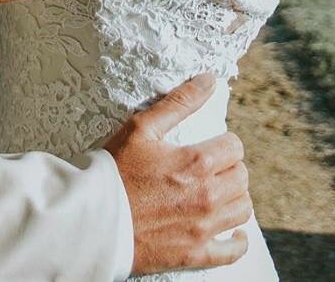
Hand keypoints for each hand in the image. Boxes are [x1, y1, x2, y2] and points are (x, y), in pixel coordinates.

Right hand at [108, 75, 251, 273]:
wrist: (91, 219)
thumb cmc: (113, 170)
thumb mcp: (141, 128)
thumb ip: (180, 102)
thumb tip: (209, 80)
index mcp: (197, 162)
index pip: (235, 147)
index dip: (223, 144)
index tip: (210, 148)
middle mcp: (207, 195)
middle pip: (242, 176)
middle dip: (229, 168)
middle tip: (211, 169)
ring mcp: (203, 227)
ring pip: (242, 208)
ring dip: (234, 198)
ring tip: (217, 193)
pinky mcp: (194, 254)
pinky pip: (232, 252)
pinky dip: (237, 242)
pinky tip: (233, 234)